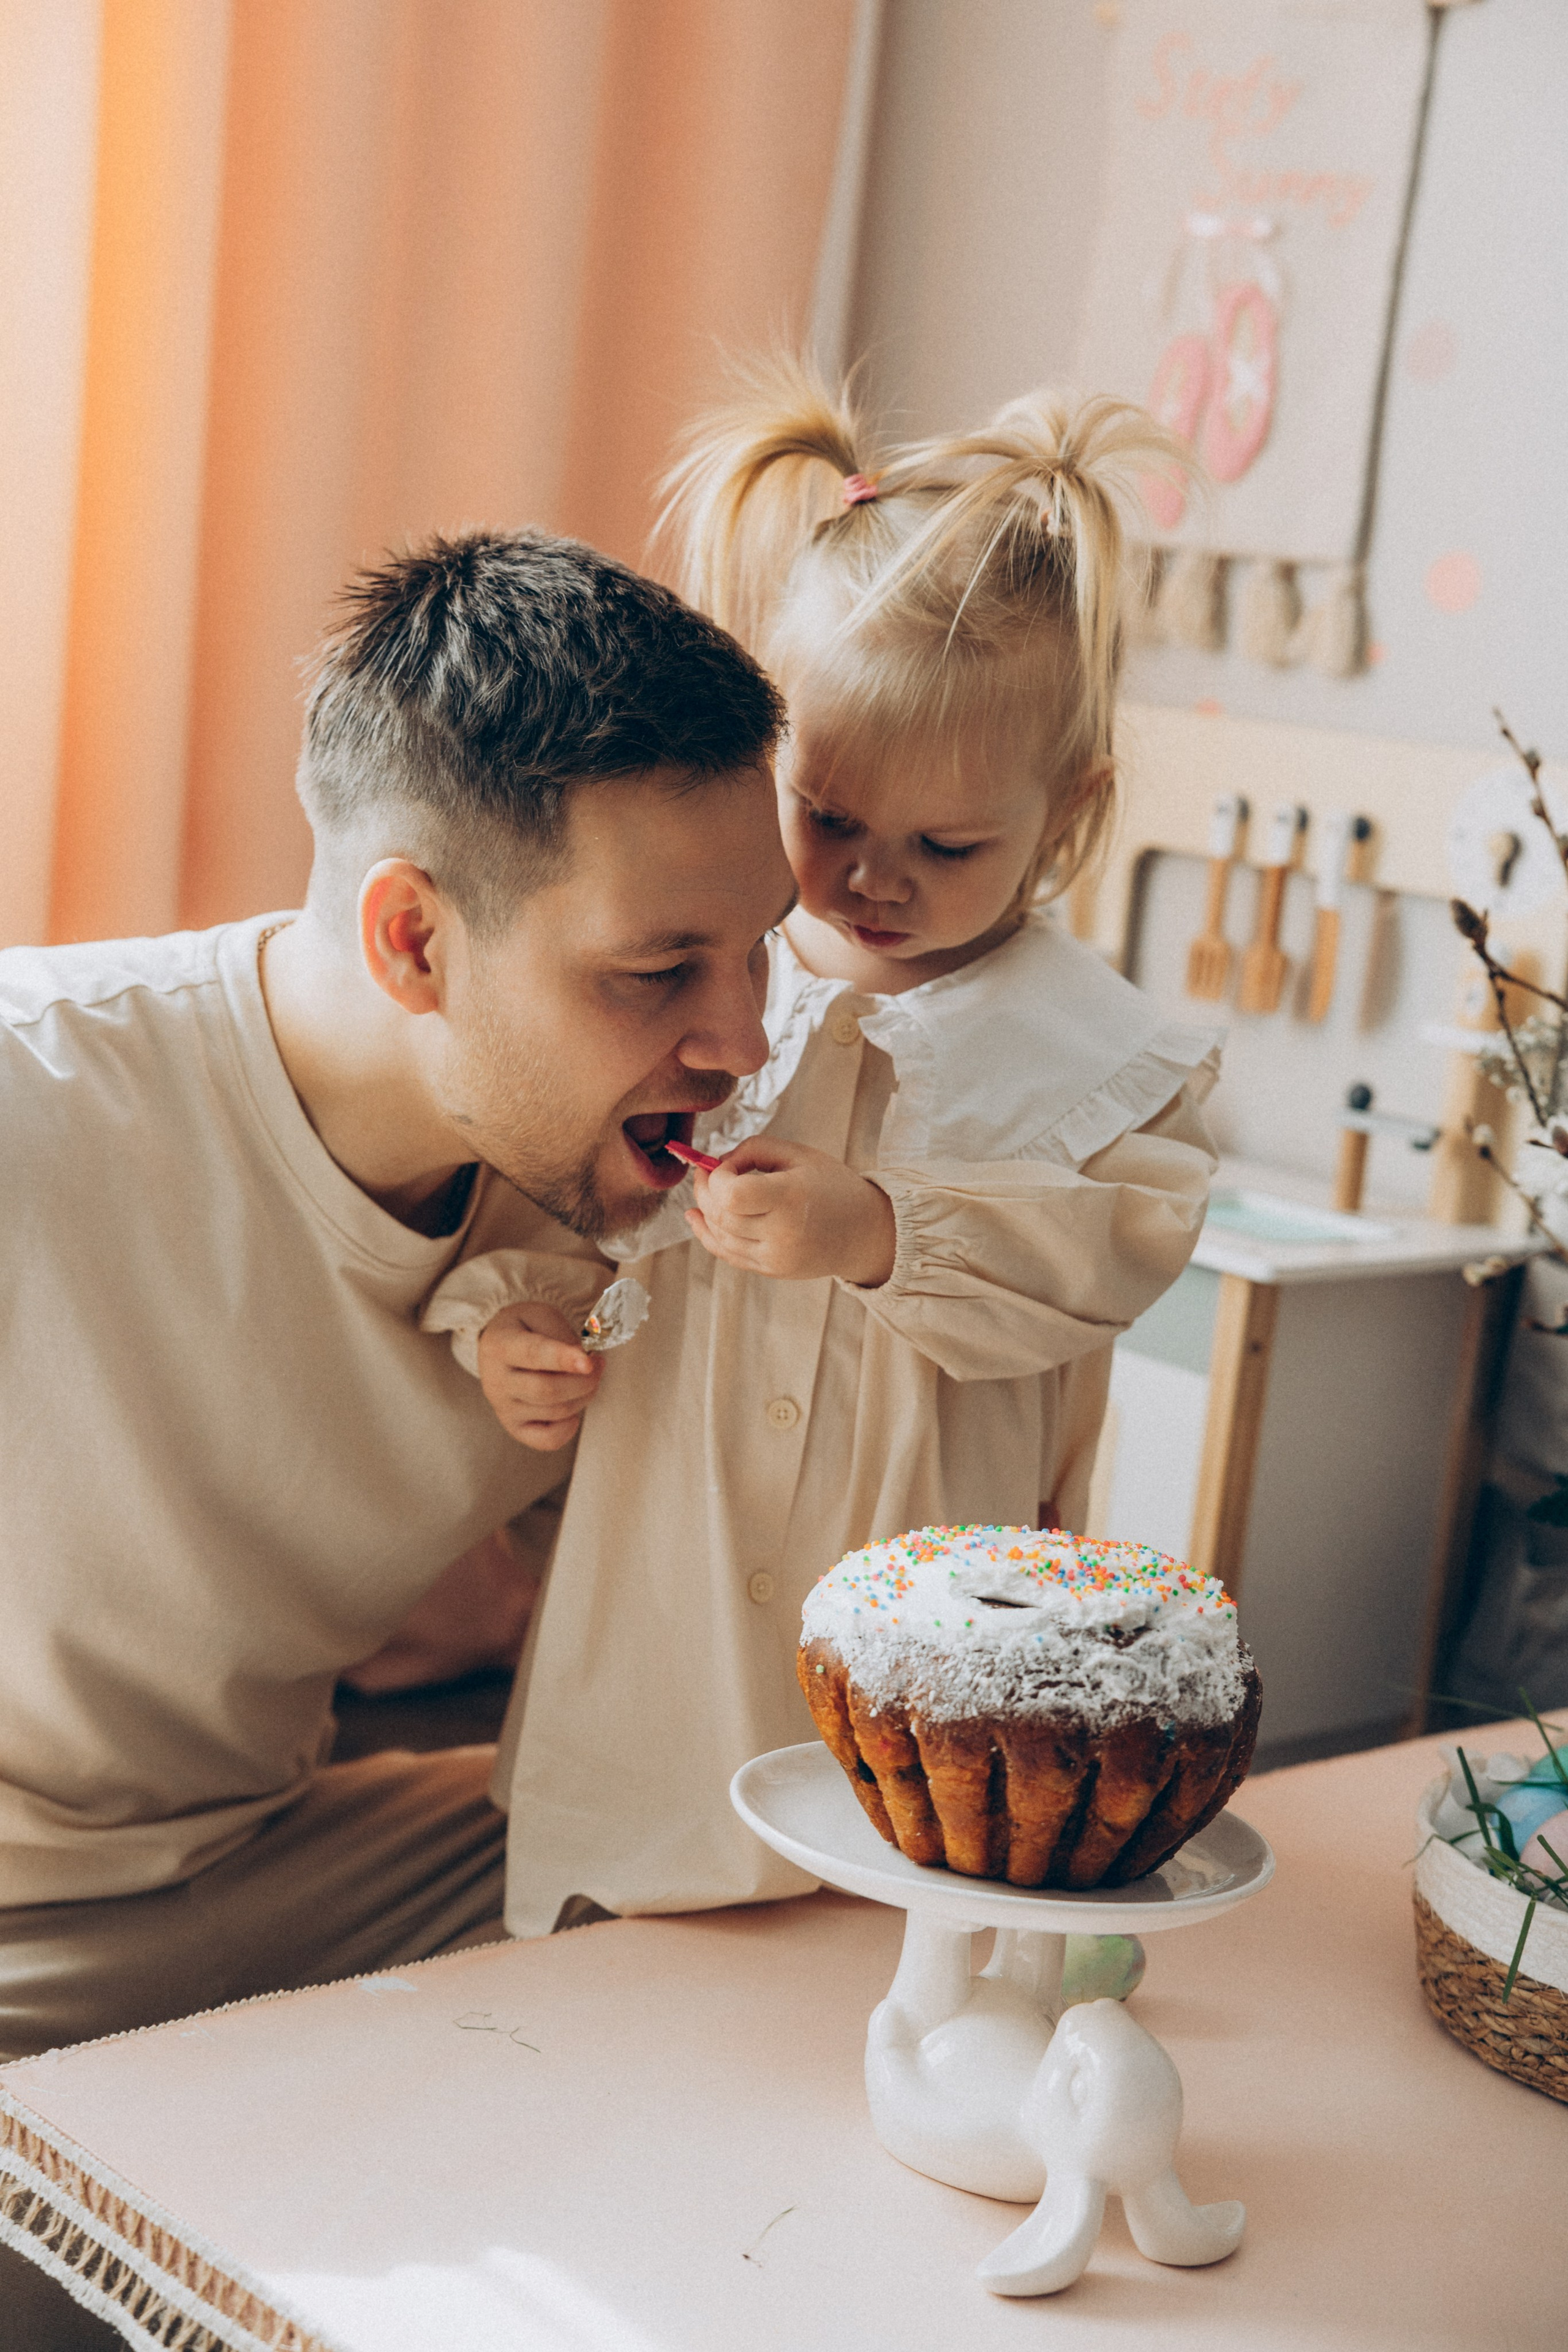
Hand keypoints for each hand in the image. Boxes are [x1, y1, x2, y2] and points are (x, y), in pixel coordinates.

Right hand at [477, 1300, 601, 1449]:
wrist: (499, 1347)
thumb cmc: (525, 1329)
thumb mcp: (541, 1315)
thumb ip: (561, 1335)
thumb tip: (583, 1363)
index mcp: (500, 1345)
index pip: (533, 1355)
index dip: (564, 1359)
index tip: (589, 1362)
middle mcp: (496, 1381)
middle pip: (547, 1390)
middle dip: (584, 1380)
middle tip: (598, 1366)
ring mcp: (503, 1408)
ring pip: (554, 1412)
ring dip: (583, 1397)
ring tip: (589, 1380)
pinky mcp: (514, 1427)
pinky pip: (547, 1440)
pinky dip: (568, 1429)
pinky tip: (573, 1410)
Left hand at [685, 1138, 895, 1284]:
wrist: (865, 1232)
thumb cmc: (832, 1186)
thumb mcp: (799, 1154)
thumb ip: (754, 1149)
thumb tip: (716, 1163)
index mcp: (792, 1198)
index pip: (731, 1194)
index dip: (717, 1176)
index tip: (726, 1163)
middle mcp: (783, 1233)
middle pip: (720, 1215)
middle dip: (704, 1190)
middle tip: (706, 1173)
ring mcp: (776, 1257)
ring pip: (719, 1235)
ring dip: (705, 1211)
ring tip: (708, 1191)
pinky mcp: (772, 1271)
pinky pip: (728, 1254)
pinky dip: (708, 1235)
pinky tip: (697, 1218)